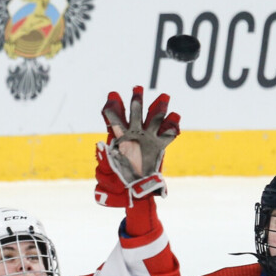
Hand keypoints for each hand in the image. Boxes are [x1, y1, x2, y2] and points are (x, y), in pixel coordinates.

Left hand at [94, 86, 180, 206]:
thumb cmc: (119, 179)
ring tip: (164, 96)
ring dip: (159, 108)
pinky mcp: (159, 146)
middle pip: (135, 114)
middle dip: (136, 101)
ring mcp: (148, 138)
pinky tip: (176, 116)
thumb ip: (104, 157)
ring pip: (154, 120)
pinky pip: (167, 135)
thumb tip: (99, 145)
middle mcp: (135, 134)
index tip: (112, 95)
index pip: (115, 120)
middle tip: (137, 87)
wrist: (135, 188)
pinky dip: (172, 126)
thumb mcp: (108, 169)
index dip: (113, 108)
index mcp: (120, 138)